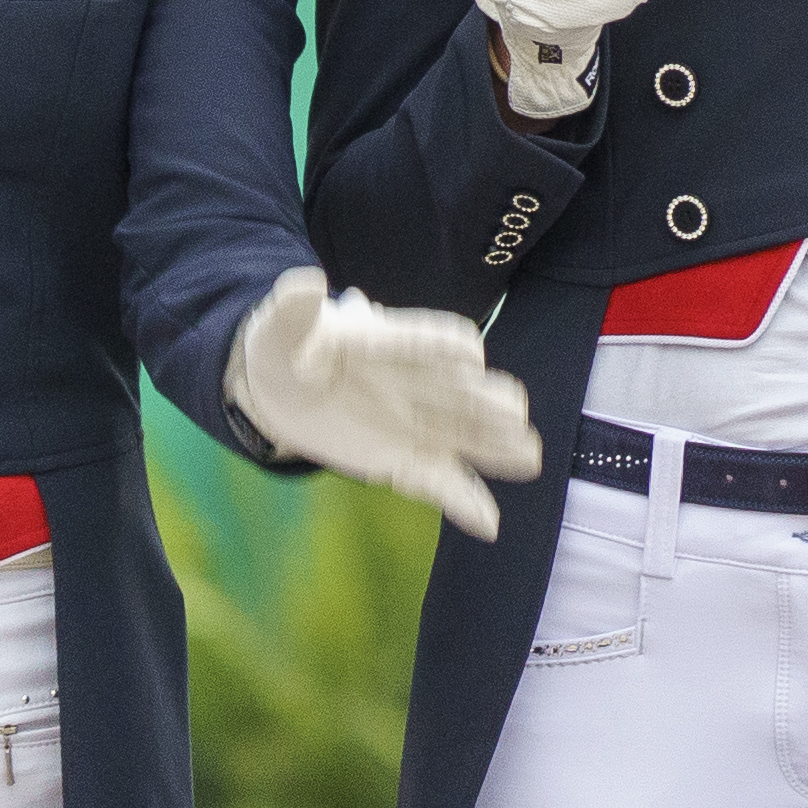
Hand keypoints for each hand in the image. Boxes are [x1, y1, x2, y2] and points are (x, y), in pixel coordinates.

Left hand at [226, 267, 540, 536]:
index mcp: (388, 342)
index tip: (469, 357)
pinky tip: (489, 524)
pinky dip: (465, 502)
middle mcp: (415, 382)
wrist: (278, 389)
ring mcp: (414, 423)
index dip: (445, 347)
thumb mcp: (279, 325)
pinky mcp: (403, 459)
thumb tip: (303, 283)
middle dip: (487, 402)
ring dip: (495, 447)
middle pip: (460, 391)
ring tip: (530, 458)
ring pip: (464, 435)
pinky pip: (440, 482)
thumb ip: (294, 308)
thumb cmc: (286, 346)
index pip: (426, 339)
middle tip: (514, 412)